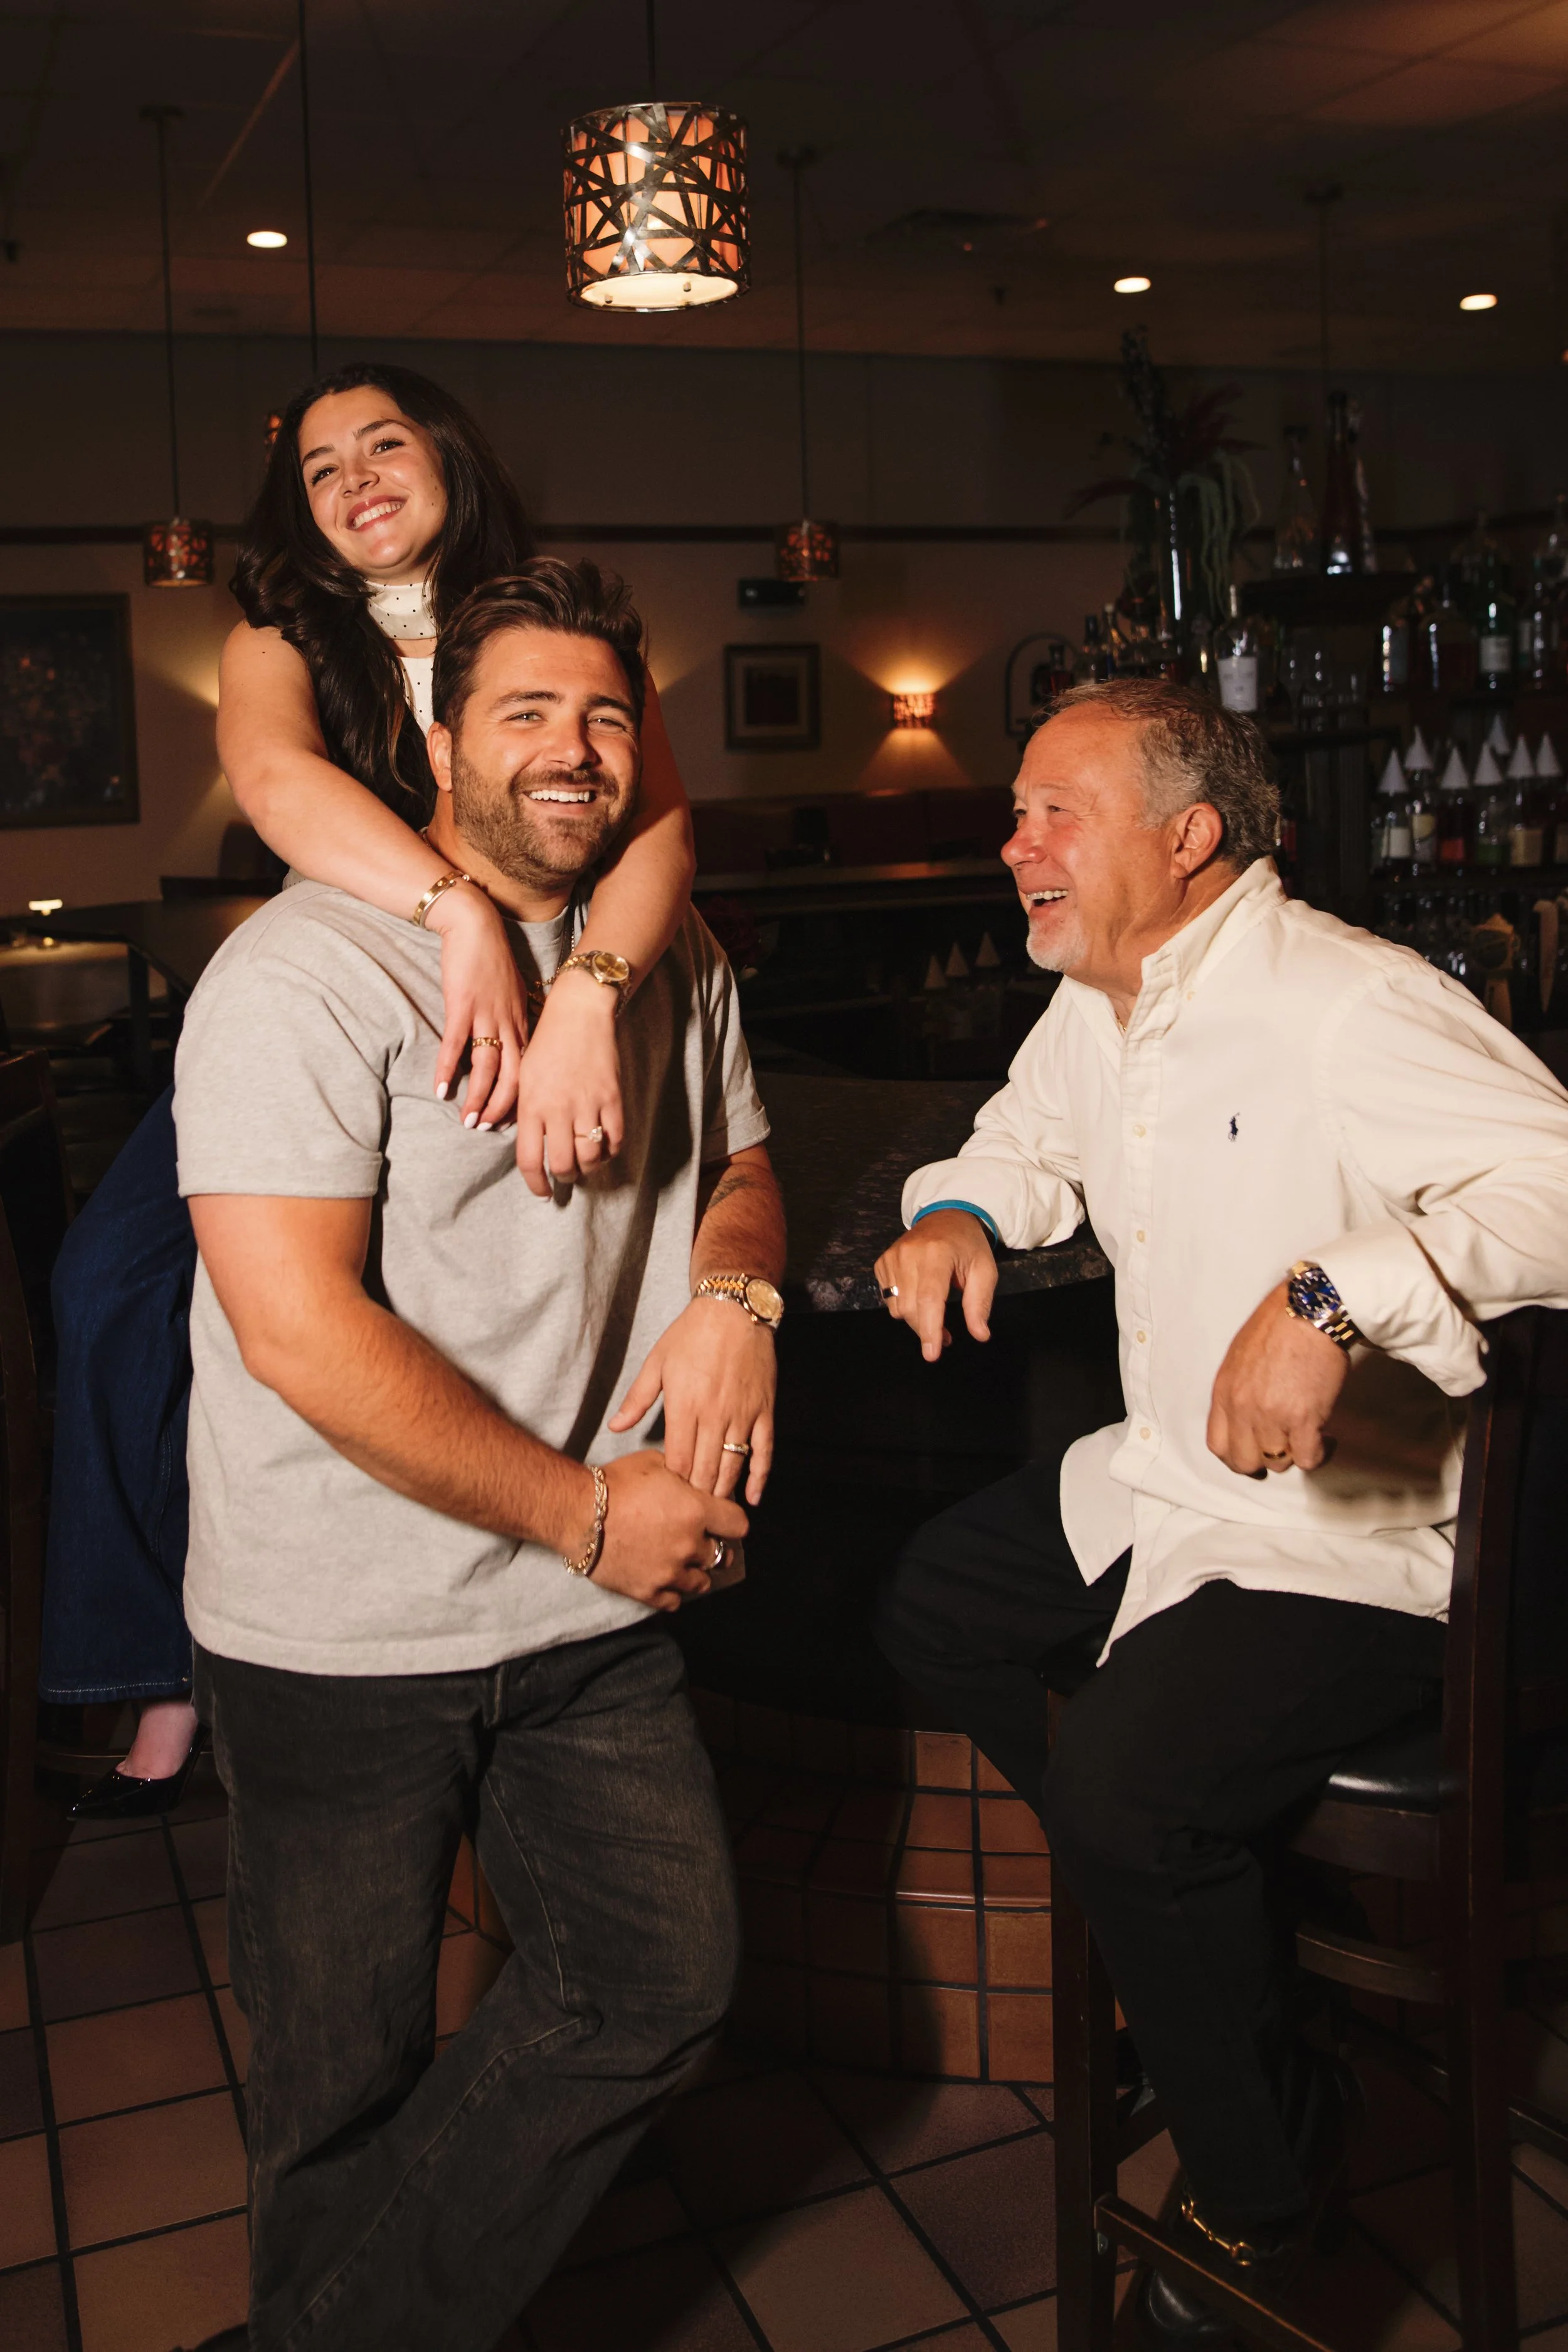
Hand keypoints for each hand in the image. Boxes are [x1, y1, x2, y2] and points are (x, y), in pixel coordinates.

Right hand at [426, 886, 528, 1131]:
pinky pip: (457, 1045)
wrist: (475, 925)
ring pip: (487, 1067)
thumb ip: (511, 1021)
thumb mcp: (511, 993)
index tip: (509, 1120)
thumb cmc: (490, 959)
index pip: (527, 1071)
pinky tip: (440, 1090)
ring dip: (477, 1097)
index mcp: (522, 1022)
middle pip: (513, 1076)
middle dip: (500, 1107)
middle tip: (486, 1129)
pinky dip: (448, 1070)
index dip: (519, 1098)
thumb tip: (507, 1047)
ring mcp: (487, 1015)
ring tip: (466, 1120)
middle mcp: (509, 1023)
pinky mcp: (463, 1005)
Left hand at [514, 966, 624, 1200]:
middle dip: (565, 1178)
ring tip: (585, 1163)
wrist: (578, 1013)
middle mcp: (558, 1109)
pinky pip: (615, 1139)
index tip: (542, 1193)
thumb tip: (524, 1145)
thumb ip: (523, 1112)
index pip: (530, 1160)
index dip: (536, 1184)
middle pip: (563, 1165)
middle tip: (566, 1176)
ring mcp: (588, 1104)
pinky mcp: (612, 1098)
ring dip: (588, 1168)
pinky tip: (604, 1148)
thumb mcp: (523, 1077)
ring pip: (591, 1157)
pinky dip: (611, 1151)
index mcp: (531, 1105)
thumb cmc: (546, 1045)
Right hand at [593, 1450, 747, 1612]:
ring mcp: (670, 1572)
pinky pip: (674, 1601)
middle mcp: (690, 1544)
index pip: (739, 1524)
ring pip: (701, 1582)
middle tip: (695, 1539)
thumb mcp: (656, 1463)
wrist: (579, 1512)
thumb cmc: (616, 1483)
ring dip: (694, 1571)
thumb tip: (696, 1477)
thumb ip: (684, 1474)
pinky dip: (672, 1592)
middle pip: (720, 1555)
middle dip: (710, 1546)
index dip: (731, 1521)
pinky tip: (664, 1580)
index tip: (722, 1520)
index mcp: (697, 1511)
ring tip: (680, 1562)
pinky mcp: (649, 1591)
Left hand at [609, 1297, 775, 1503]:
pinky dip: (760, 1478)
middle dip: (696, 1495)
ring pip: (733, 1466)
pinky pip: (764, 1451)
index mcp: (684, 1405)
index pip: (678, 1460)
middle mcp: (714, 1415)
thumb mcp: (656, 1363)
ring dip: (723, 1491)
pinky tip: (753, 1497)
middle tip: (690, 1513)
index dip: (674, 1483)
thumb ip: (637, 1399)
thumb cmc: (690, 1335)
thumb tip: (616, 1426)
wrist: (734, 1311)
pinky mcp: (764, 1411)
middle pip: (704, 1470)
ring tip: (715, 1510)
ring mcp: (741, 1415)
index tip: (669, 1496)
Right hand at [874, 1211, 996, 1363]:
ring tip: (934, 1314)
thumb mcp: (984, 1271)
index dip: (930, 1329)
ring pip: (897, 1308)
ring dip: (915, 1320)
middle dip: (926, 1329)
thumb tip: (980, 1335)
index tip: (932, 1354)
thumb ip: (980, 1304)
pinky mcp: (882, 1262)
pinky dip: (903, 1305)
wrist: (945, 1217)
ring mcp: (891, 1257)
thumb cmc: (968, 1246)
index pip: (929, 1298)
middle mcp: (908, 1254)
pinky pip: (888, 1298)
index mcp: (937, 1254)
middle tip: (947, 1337)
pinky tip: (918, 1295)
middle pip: (910, 1309)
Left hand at [1207, 1280, 1350, 1476]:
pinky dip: (1318, 1454)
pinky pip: (1307, 1458)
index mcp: (1224, 1393)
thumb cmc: (1278, 1326)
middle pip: (1244, 1461)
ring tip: (1307, 1436)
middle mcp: (1243, 1409)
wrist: (1308, 1312)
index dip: (1236, 1456)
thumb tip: (1245, 1417)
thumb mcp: (1239, 1358)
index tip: (1253, 1453)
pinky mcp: (1303, 1418)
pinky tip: (1325, 1438)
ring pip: (1278, 1462)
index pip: (1218, 1445)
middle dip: (1263, 1462)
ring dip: (1294, 1453)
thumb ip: (1237, 1391)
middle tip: (1282, 1450)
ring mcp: (1271, 1416)